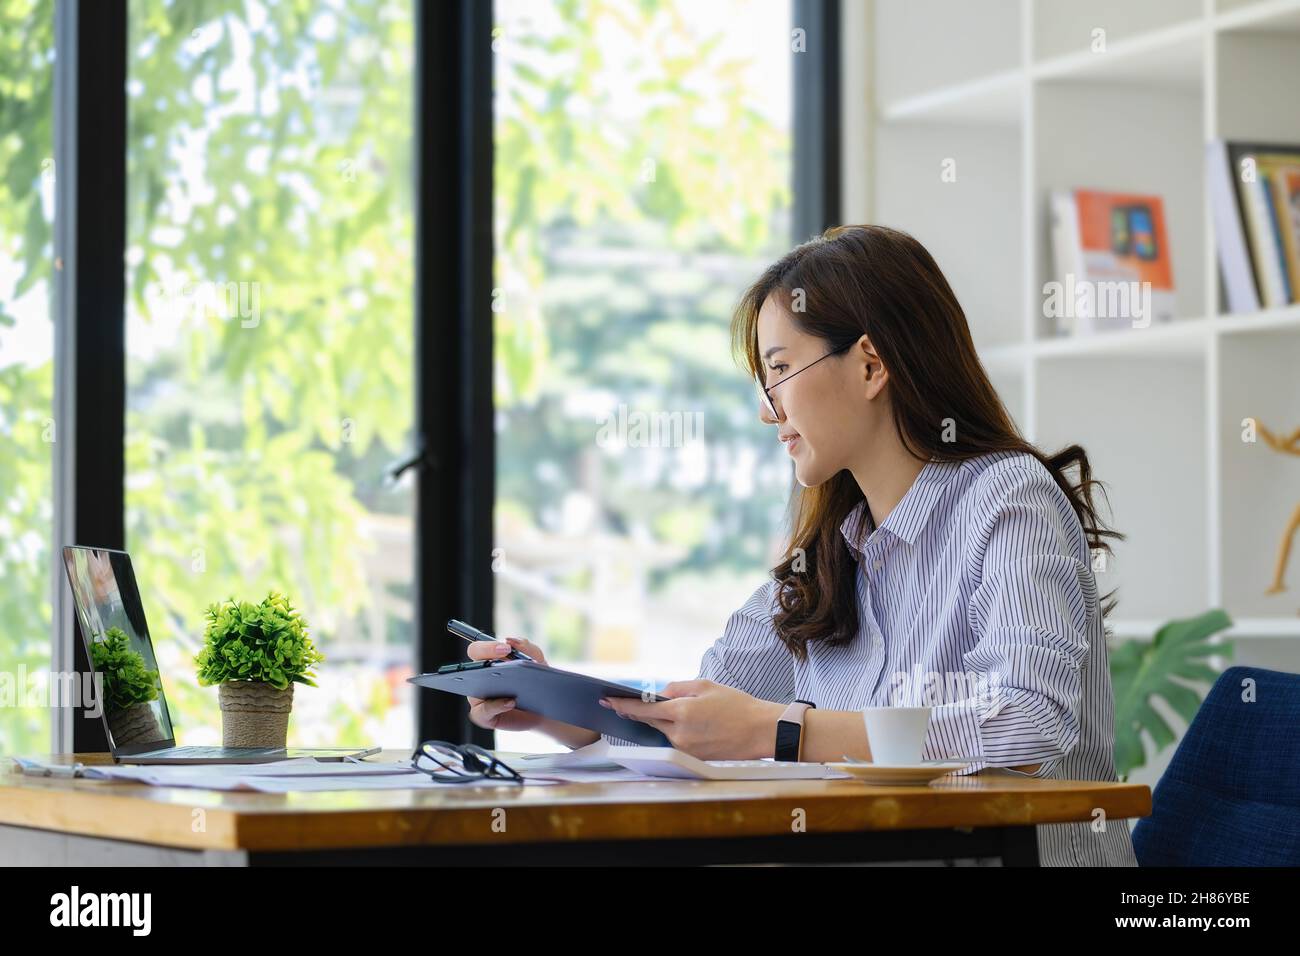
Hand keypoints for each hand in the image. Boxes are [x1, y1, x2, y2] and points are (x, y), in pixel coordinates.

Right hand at [465, 636, 548, 731]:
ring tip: (510, 681)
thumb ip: (527, 648)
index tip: (506, 648)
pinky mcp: (484, 716)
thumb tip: (510, 640)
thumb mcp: (538, 662)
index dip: (488, 646)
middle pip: (470, 666)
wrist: (546, 709)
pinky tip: (511, 702)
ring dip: (491, 684)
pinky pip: (483, 711)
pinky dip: (497, 706)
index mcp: (488, 663)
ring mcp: (479, 698)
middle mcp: (479, 678)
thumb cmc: (536, 683)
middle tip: (506, 655)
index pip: (477, 650)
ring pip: (474, 690)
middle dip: (485, 656)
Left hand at [600, 680, 783, 759]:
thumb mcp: (705, 685)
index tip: (607, 701)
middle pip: (650, 723)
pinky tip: (688, 724)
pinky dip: (675, 732)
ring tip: (679, 712)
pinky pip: (676, 742)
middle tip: (628, 703)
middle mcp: (680, 733)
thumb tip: (658, 695)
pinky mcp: (693, 757)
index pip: (642, 710)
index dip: (622, 705)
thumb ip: (677, 688)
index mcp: (682, 711)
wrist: (759, 730)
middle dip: (640, 713)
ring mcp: (685, 748)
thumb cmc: (736, 704)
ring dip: (663, 722)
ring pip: (663, 732)